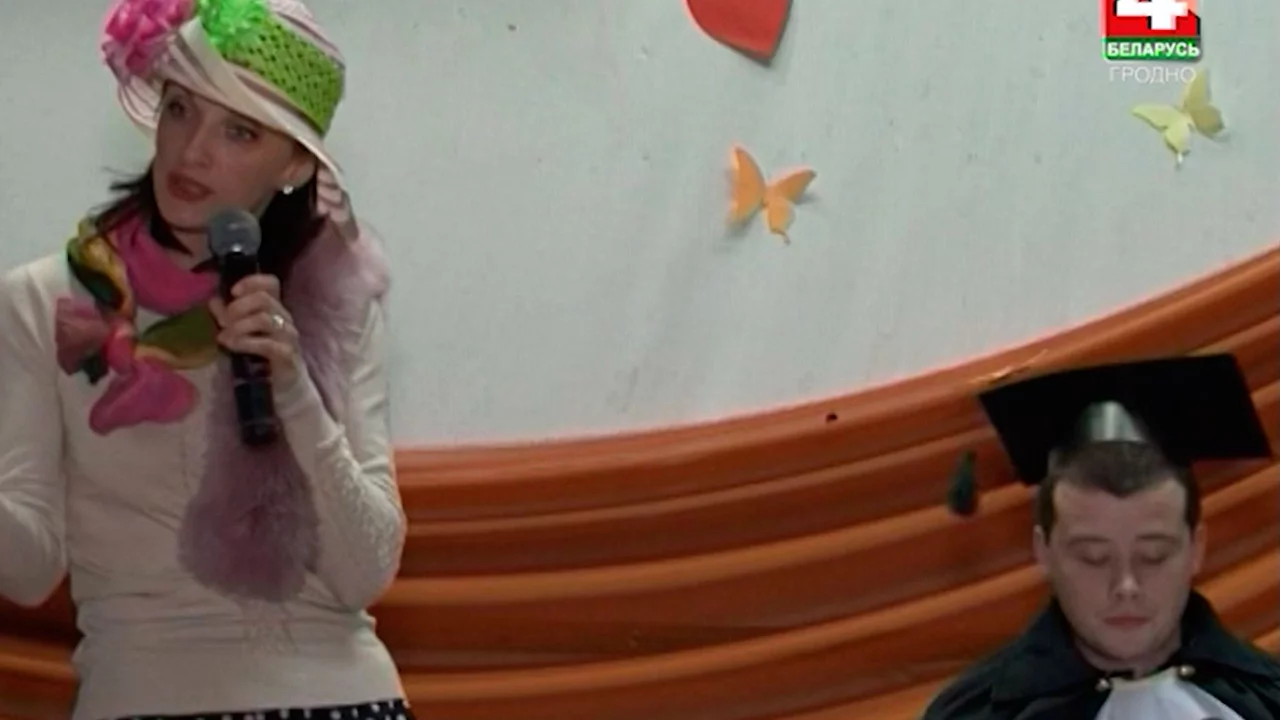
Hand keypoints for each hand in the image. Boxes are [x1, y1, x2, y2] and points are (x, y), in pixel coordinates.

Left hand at [209, 274, 301, 388]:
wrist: (282, 387)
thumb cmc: (260, 357)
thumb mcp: (241, 332)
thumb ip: (228, 316)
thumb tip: (213, 300)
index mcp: (275, 308)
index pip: (271, 284)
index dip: (252, 282)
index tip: (233, 292)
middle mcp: (284, 318)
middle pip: (263, 299)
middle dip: (237, 307)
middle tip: (222, 322)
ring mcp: (288, 336)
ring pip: (264, 319)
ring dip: (239, 326)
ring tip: (224, 337)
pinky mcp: (287, 355)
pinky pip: (266, 344)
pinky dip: (245, 343)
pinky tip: (233, 346)